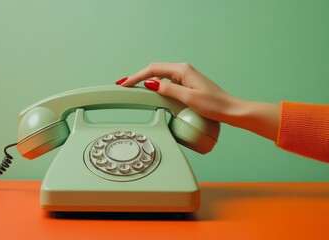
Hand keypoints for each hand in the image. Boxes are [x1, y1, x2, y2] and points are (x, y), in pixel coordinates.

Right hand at [116, 62, 279, 140]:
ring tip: (133, 87)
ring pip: (160, 75)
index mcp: (182, 70)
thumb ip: (168, 89)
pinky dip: (156, 85)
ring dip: (146, 80)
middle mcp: (183, 70)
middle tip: (124, 85)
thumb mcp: (189, 98)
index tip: (125, 83)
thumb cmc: (214, 105)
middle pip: (155, 70)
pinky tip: (152, 90)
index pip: (153, 70)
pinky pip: (167, 81)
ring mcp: (186, 76)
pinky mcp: (187, 84)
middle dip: (138, 77)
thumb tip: (151, 84)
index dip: (136, 76)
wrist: (230, 110)